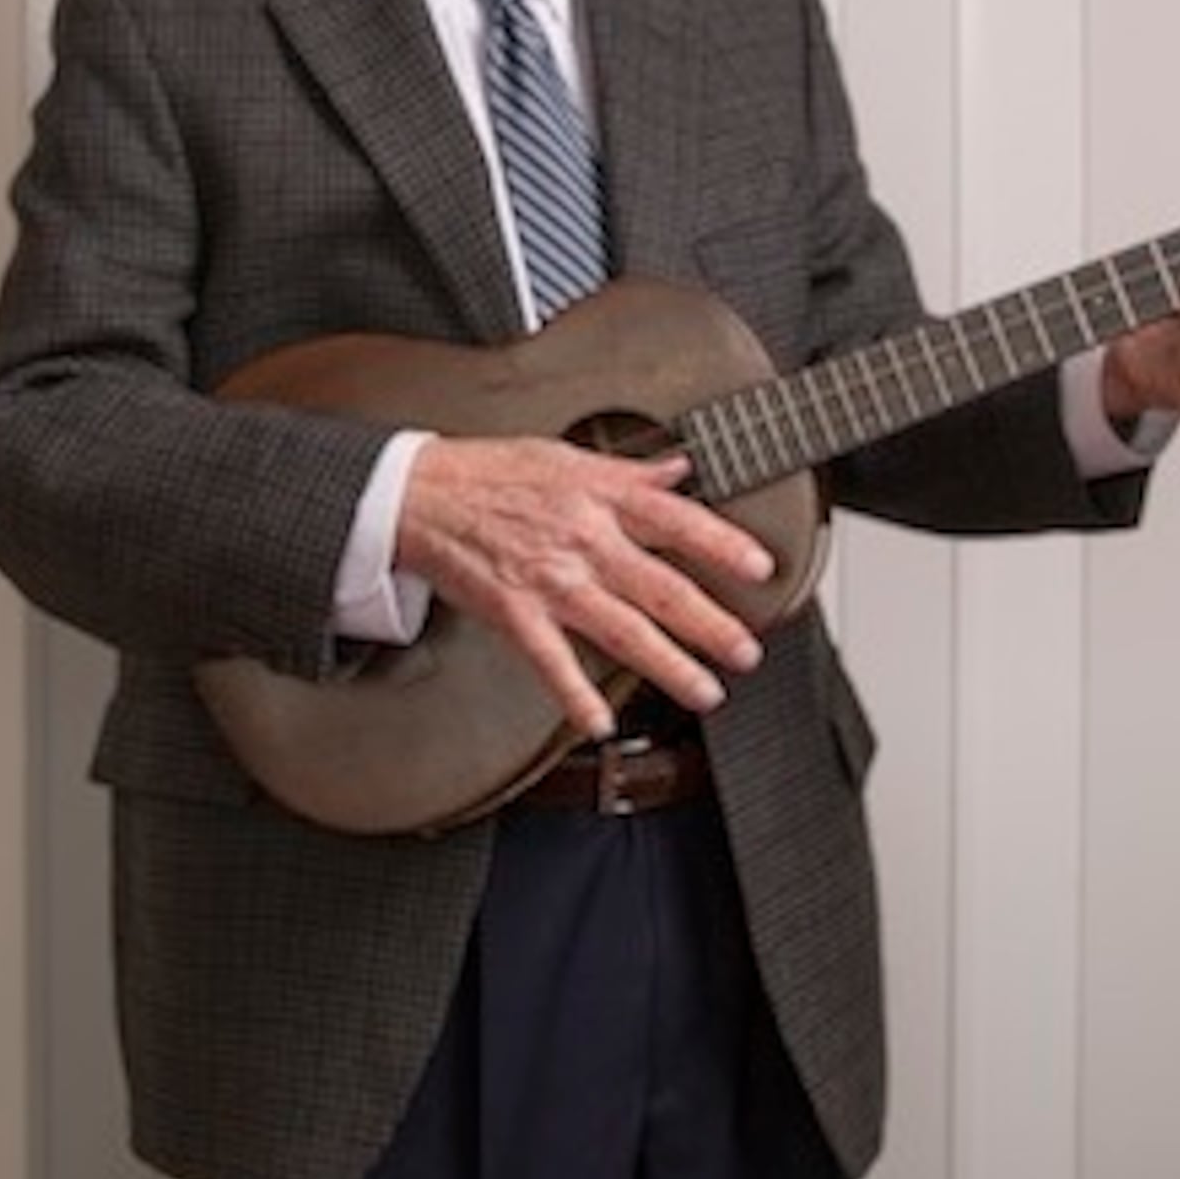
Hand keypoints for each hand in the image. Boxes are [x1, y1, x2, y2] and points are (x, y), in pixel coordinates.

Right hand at [394, 436, 775, 739]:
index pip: (675, 520)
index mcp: (599, 498)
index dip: (722, 545)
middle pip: (661, 588)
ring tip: (705, 691)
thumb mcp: (566, 457)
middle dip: (711, 624)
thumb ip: (628, 472)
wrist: (419, 495)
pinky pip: (552, 662)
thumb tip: (678, 468)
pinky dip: (576, 695)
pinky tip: (601, 721)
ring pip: (622, 630)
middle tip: (747, 651)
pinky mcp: (515, 613)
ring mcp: (551, 581)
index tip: (760, 567)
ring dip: (669, 665)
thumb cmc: (488, 474)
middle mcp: (582, 541)